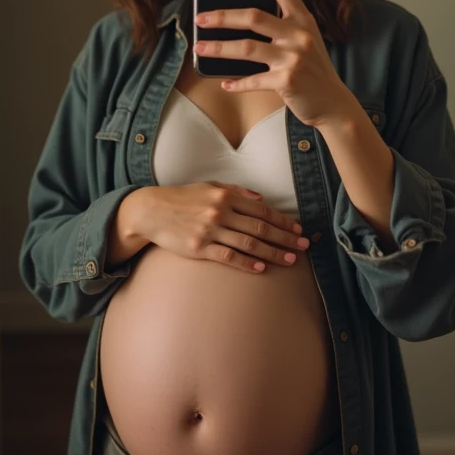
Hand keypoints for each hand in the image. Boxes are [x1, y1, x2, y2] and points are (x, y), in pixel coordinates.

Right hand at [130, 181, 308, 272]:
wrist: (151, 211)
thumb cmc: (182, 198)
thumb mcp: (210, 186)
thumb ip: (236, 191)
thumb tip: (261, 198)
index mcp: (225, 195)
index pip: (262, 209)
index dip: (282, 221)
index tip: (298, 229)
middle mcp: (220, 211)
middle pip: (260, 227)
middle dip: (285, 238)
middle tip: (303, 246)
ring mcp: (210, 230)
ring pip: (249, 243)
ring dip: (272, 252)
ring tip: (289, 260)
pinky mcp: (199, 247)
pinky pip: (228, 256)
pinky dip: (246, 263)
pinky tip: (261, 268)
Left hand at [193, 0, 354, 127]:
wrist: (334, 103)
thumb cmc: (313, 70)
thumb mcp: (305, 41)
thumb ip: (283, 27)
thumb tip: (241, 19)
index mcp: (303, 20)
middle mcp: (299, 35)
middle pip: (254, 17)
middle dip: (223, 17)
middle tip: (200, 18)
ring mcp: (293, 58)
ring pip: (247, 48)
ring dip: (219, 48)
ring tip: (200, 48)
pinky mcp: (287, 81)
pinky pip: (253, 80)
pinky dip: (237, 83)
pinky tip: (225, 83)